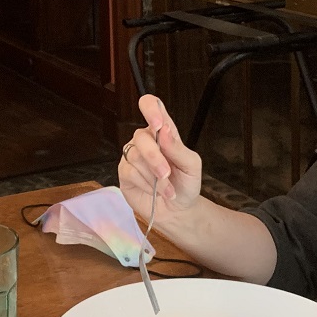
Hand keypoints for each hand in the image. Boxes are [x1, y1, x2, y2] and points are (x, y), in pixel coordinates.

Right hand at [119, 95, 203, 220]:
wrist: (178, 210)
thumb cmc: (186, 184)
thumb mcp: (191, 166)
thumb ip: (178, 148)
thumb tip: (164, 130)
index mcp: (163, 132)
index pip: (151, 106)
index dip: (150, 109)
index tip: (158, 124)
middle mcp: (146, 140)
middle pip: (141, 136)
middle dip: (154, 157)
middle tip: (166, 173)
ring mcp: (133, 156)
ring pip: (135, 156)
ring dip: (153, 175)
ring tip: (167, 189)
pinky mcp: (124, 172)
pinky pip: (129, 172)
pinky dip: (145, 184)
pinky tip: (154, 191)